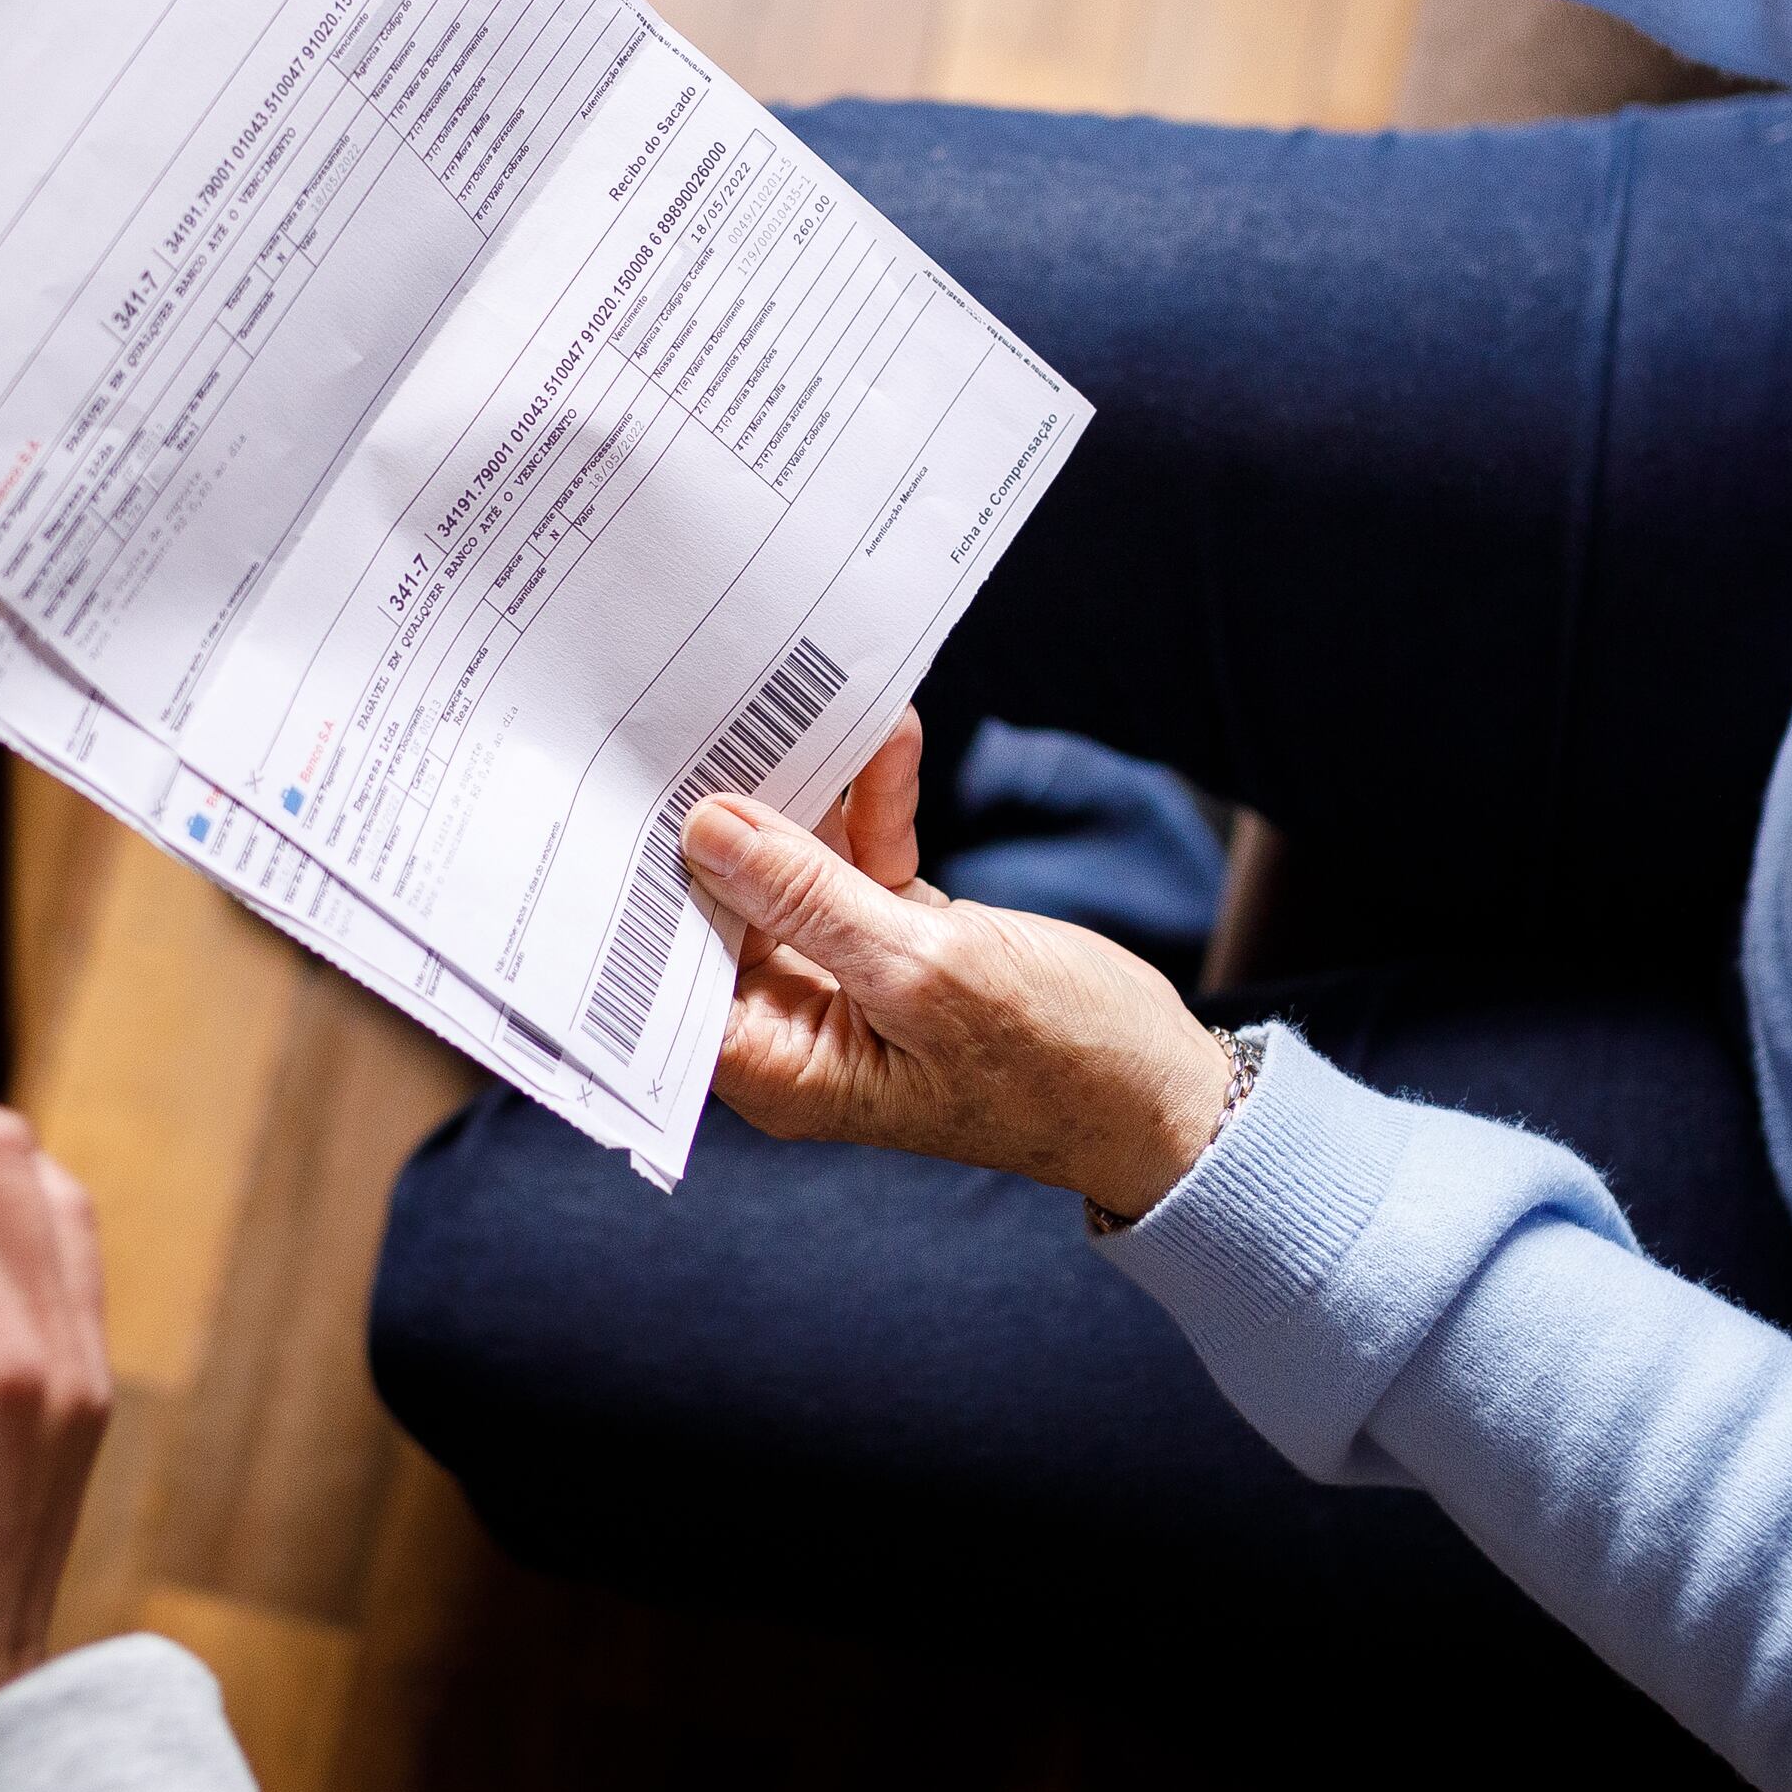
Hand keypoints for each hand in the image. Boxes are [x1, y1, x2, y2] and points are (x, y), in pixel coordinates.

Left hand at [686, 712, 1242, 1222]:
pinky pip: (862, 858)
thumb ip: (812, 899)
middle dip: (726, 820)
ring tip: (802, 703)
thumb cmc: (1056, 1065)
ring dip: (812, 793)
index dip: (646, 892)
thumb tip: (708, 832)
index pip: (668, 976)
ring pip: (795, 869)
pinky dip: (873, 806)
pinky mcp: (898, 939)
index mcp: (780, 1065)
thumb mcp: (926, 972)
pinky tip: (887, 738)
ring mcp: (847, 977)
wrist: (1161, 1088)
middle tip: (706, 720)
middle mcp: (797, 1023)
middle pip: (725, 909)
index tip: (630, 800)